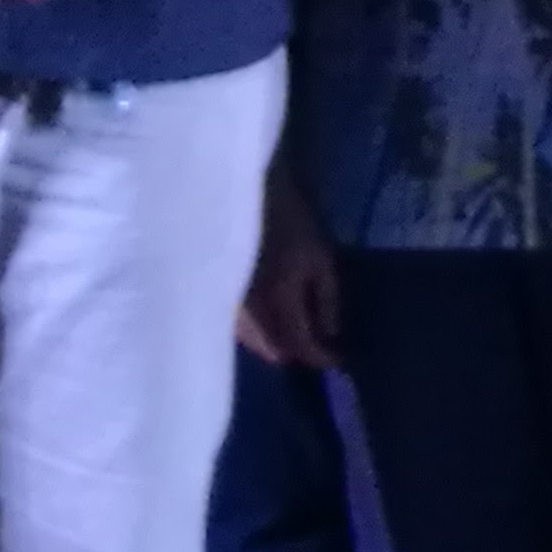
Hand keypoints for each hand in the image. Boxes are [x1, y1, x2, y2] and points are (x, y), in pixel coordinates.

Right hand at [238, 168, 343, 367]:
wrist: (242, 192)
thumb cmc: (289, 218)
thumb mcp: (320, 255)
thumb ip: (328, 297)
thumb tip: (331, 333)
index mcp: (280, 298)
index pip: (300, 345)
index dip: (321, 357)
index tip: (337, 359)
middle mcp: (250, 310)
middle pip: (272, 351)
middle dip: (296, 353)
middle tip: (316, 348)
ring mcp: (229, 303)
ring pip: (251, 343)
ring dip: (273, 345)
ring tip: (294, 336)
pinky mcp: (215, 295)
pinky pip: (236, 328)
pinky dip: (254, 333)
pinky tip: (267, 322)